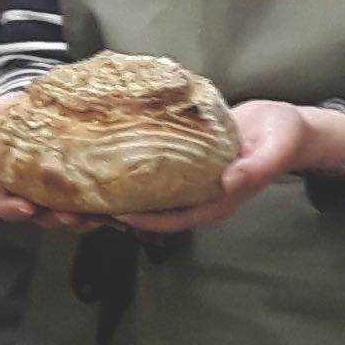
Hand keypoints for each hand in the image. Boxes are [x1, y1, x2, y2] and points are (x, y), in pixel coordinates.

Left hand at [0, 94, 344, 232]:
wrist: (282, 125)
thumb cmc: (281, 139)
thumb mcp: (271, 152)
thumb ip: (252, 169)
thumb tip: (227, 183)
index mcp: (210, 201)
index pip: (167, 218)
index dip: (137, 218)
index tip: (108, 213)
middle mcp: (188, 196)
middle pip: (141, 211)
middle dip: (105, 212)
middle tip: (67, 206)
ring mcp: (177, 181)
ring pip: (132, 194)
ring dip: (99, 192)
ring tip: (62, 185)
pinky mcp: (170, 163)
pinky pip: (137, 170)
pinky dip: (112, 166)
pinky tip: (85, 154)